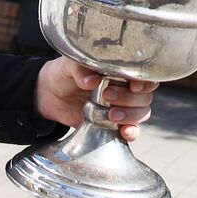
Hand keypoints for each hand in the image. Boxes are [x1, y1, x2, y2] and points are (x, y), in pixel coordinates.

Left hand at [34, 57, 156, 141]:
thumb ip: (81, 69)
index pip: (145, 75)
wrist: (51, 94)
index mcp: (121, 71)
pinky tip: (124, 132)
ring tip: (111, 115)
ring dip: (131, 115)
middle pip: (145, 96)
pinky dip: (132, 132)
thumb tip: (91, 81)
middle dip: (130, 99)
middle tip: (108, 96)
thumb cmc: (65, 72)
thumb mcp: (70, 65)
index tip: (133, 85)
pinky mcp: (114, 124)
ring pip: (142, 113)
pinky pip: (132, 130)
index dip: (144, 82)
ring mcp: (121, 107)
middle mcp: (126, 88)